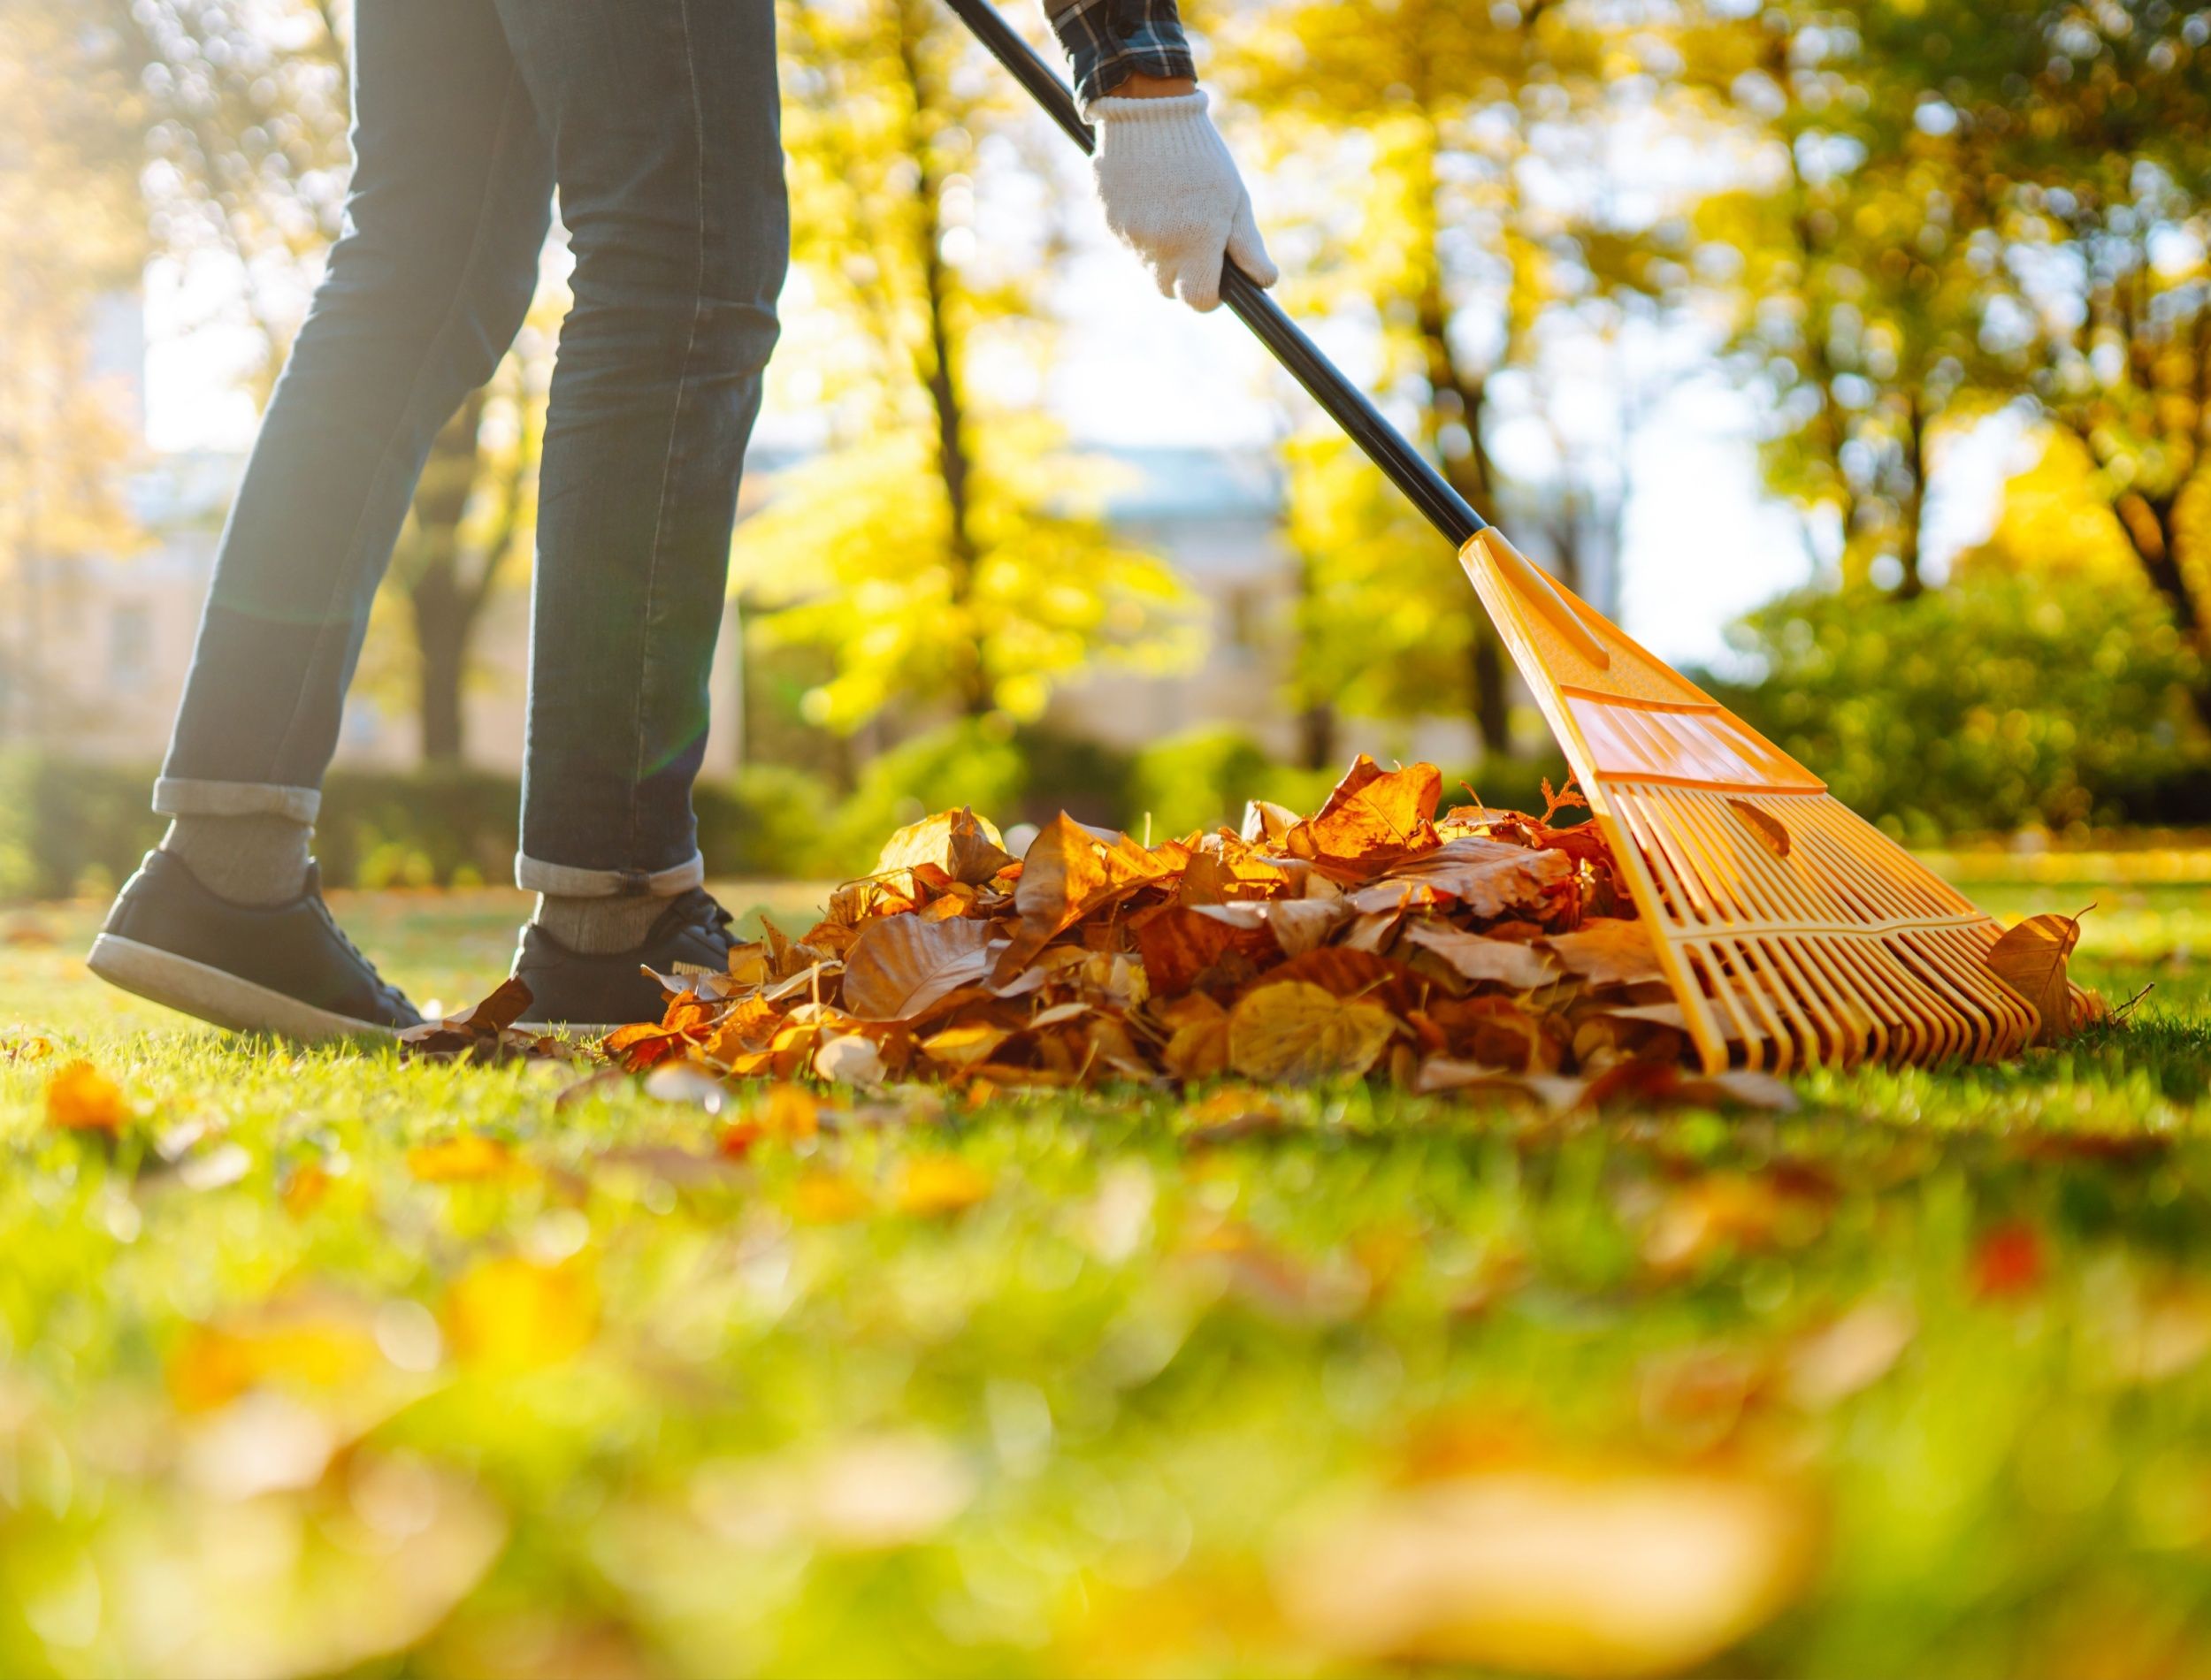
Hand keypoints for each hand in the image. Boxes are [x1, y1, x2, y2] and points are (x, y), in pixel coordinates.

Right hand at [1088, 87, 1277, 312]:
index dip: (1210, 295)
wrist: (1149, 111)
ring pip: (1147, 266)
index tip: (1216, 279)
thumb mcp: (1234, 197)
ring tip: (1172, 208)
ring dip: (1161, 252)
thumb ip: (1247, 245)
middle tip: (1195, 239)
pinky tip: (1149, 197)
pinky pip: (1127, 242)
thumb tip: (1265, 281)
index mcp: (1195, 243)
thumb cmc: (1202, 155)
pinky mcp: (1107, 220)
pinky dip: (1139, 230)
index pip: (1199, 301)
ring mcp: (1128, 236)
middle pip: (1169, 290)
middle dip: (1184, 276)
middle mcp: (1157, 247)